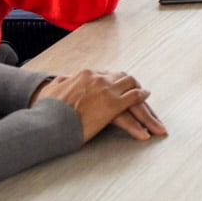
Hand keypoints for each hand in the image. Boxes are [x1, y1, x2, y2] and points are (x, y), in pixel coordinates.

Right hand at [30, 70, 167, 143]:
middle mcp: (100, 78)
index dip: (125, 88)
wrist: (44, 118)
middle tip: (150, 111)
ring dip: (147, 111)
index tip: (131, 95)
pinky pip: (133, 106)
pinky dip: (143, 115)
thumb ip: (60, 83)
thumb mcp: (52, 90)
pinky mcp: (110, 105)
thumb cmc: (45, 108)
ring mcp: (106, 90)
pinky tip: (149, 126)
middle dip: (141, 96)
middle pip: (128, 84)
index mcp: (87, 74)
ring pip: (135, 94)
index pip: (114, 78)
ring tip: (156, 125)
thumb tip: (59, 80)